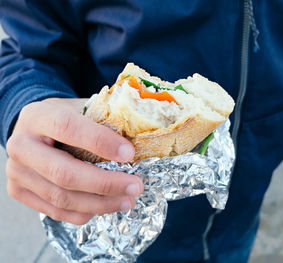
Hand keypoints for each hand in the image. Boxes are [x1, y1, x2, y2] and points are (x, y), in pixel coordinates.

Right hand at [6, 98, 143, 224]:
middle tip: (136, 186)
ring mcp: (16, 172)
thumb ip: (103, 121)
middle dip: (106, 184)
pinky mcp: (19, 192)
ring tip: (128, 200)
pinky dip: (83, 213)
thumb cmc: (65, 118)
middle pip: (64, 173)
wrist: (34, 129)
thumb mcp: (81, 109)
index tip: (129, 153)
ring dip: (100, 203)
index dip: (99, 142)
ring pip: (61, 197)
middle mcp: (20, 145)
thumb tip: (139, 141)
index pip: (67, 128)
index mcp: (36, 117)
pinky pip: (54, 211)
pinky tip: (105, 207)